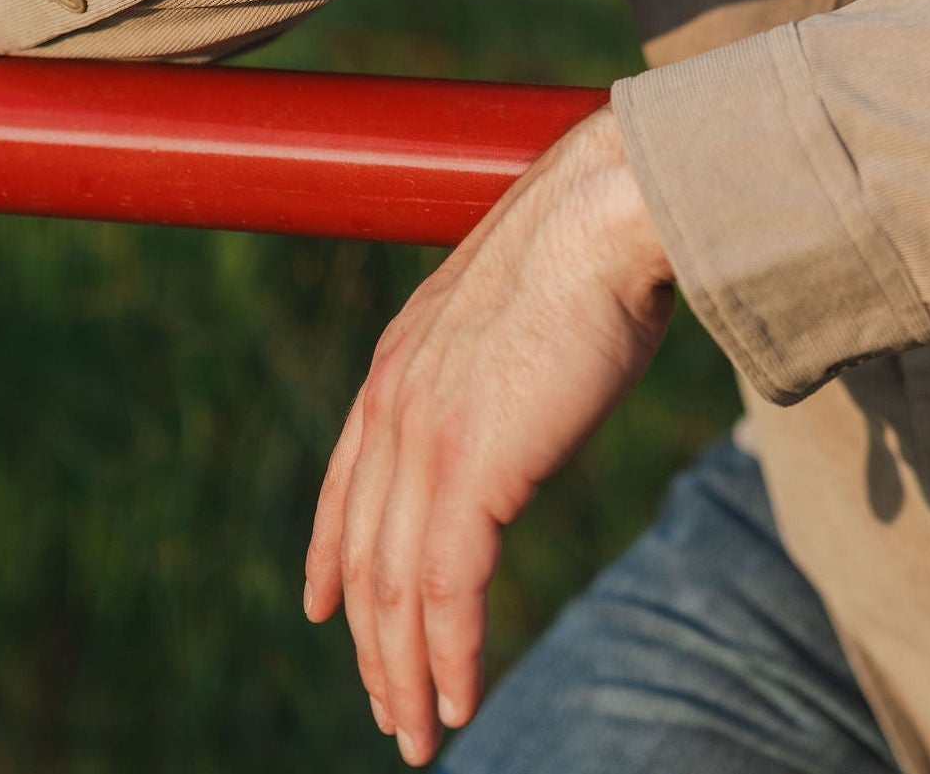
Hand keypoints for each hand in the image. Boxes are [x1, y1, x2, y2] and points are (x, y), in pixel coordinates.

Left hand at [304, 107, 674, 763]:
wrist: (609, 208)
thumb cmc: (595, 234)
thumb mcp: (523, 295)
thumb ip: (503, 344)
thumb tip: (537, 358)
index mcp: (402, 355)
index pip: (346, 477)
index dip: (328, 549)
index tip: (320, 605)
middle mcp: (396, 400)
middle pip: (364, 551)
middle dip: (371, 639)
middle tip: (387, 705)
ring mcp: (426, 435)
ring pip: (396, 587)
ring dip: (405, 671)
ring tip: (420, 732)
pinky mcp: (470, 469)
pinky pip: (446, 592)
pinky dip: (448, 657)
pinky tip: (458, 699)